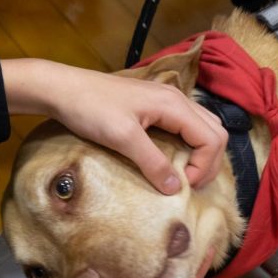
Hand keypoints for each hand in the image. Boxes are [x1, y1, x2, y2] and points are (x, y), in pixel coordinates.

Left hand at [0, 59, 226, 193]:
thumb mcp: (122, 138)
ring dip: (201, 152)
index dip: (204, 166)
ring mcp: (165, 100)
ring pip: (202, 126)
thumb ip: (152, 162)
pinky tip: (171, 157)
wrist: (62, 89)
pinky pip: (184, 124)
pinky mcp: (153, 104)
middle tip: (189, 184)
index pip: (212, 138)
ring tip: (184, 174)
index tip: (182, 186)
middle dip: (209, 161)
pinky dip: (188, 143)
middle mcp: (176, 98)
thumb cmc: (91, 109)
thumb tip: (176, 188)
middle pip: (214, 131)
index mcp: (173, 104)